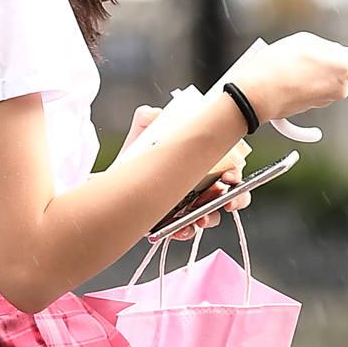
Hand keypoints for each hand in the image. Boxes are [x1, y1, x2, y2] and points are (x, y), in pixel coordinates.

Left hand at [123, 101, 251, 227]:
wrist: (112, 179)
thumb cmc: (134, 155)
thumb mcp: (143, 131)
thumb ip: (149, 117)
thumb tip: (155, 114)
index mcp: (202, 162)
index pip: (230, 168)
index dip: (236, 175)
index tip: (231, 177)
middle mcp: (201, 185)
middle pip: (230, 195)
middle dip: (235, 200)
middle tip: (227, 201)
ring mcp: (189, 206)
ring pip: (212, 216)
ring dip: (210, 218)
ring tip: (200, 219)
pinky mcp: (173, 222)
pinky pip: (187, 231)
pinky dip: (186, 232)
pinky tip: (179, 229)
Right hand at [224, 34, 347, 141]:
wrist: (256, 92)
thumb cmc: (278, 64)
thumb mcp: (305, 41)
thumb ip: (329, 48)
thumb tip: (343, 55)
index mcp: (342, 69)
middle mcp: (337, 89)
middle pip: (341, 78)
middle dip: (328, 69)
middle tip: (307, 58)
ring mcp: (323, 101)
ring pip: (324, 86)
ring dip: (312, 77)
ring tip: (290, 68)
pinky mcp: (309, 110)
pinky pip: (310, 98)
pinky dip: (301, 92)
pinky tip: (288, 84)